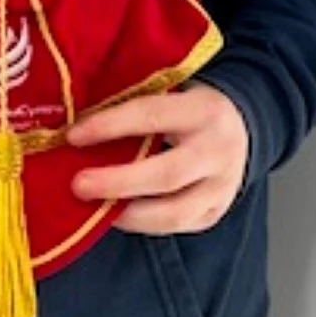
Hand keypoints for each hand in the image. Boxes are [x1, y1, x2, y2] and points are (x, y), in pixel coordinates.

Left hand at [66, 82, 248, 234]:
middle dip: (117, 182)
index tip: (73, 136)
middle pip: (166, 174)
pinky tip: (115, 214)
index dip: (109, 126)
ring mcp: (222, 187)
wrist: (242, 126)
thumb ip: (134, 102)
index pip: (151, 115)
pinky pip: (176, 226)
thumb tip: (79, 122)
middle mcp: (218, 150)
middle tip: (78, 185)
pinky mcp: (216, 213)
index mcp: (203, 109)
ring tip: (92, 206)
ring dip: (127, 213)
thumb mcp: (171, 90)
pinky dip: (142, 224)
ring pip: (173, 212)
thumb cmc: (188, 105)